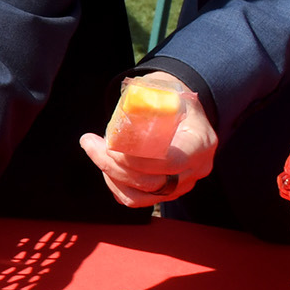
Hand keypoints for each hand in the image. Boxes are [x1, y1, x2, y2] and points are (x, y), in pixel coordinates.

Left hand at [80, 74, 216, 208]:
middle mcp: (196, 168)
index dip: (136, 159)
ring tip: (95, 150)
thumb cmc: (166, 96)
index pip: (169, 162)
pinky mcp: (167, 192)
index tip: (109, 144)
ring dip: (110, 176)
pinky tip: (106, 162)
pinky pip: (135, 198)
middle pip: (151, 182)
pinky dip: (115, 184)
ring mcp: (183, 184)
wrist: (178, 108)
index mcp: (200, 142)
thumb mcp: (161, 90)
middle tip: (89, 142)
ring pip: (139, 196)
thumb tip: (123, 112)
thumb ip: (144, 102)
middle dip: (112, 165)